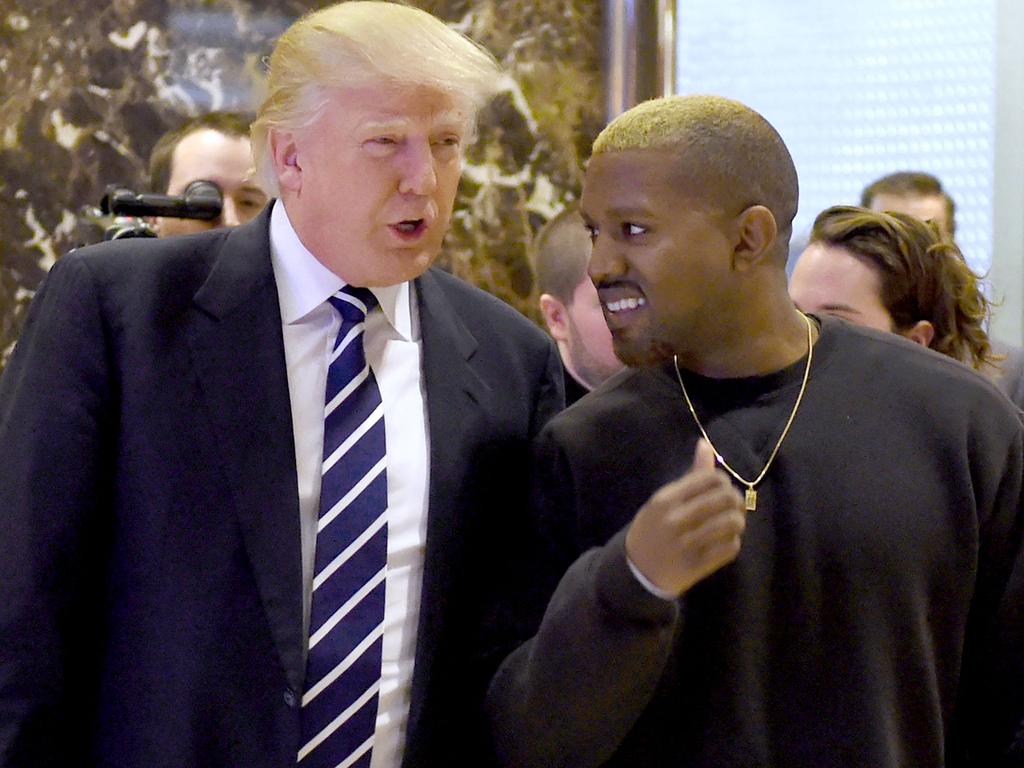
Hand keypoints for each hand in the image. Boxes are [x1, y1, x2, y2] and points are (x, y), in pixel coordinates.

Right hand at [625, 439, 746, 597]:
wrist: (637, 570)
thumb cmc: (653, 528)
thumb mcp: (664, 500)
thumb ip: (690, 475)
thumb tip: (705, 444)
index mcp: (666, 499)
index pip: (712, 479)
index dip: (724, 483)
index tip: (721, 491)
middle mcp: (675, 520)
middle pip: (726, 498)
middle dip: (736, 501)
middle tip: (732, 508)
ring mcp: (686, 544)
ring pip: (732, 523)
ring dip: (737, 522)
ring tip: (731, 525)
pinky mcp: (696, 566)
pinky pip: (730, 547)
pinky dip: (732, 542)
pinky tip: (724, 542)